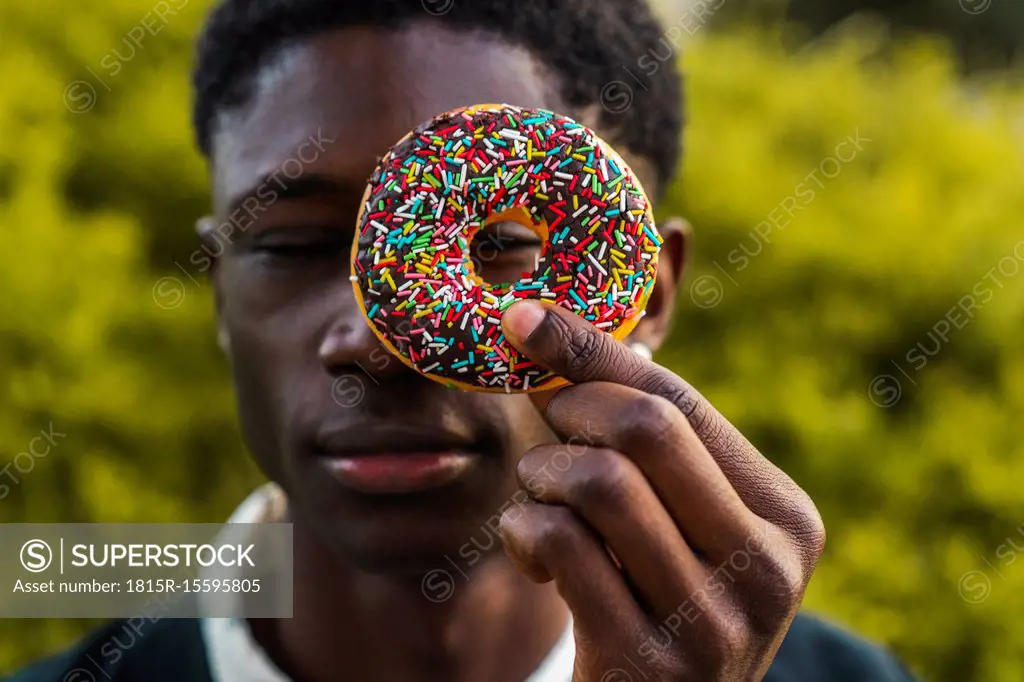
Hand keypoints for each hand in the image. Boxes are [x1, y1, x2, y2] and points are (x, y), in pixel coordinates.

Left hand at [498, 301, 826, 681]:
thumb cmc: (660, 596)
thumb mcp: (681, 521)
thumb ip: (651, 444)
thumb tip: (560, 335)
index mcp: (787, 517)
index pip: (684, 403)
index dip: (594, 351)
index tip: (524, 318)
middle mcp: (767, 568)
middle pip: (647, 429)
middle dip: (571, 408)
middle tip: (544, 420)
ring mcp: (714, 624)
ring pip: (600, 482)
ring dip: (544, 474)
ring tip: (541, 496)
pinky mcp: (649, 664)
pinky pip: (561, 544)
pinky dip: (523, 529)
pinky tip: (531, 551)